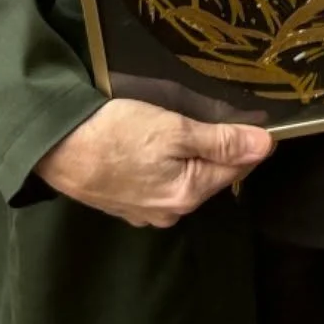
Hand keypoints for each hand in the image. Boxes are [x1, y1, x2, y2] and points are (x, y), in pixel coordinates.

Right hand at [34, 98, 272, 228]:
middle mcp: (171, 211)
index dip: (248, 140)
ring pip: (185, 178)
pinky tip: (156, 143)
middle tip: (218, 112)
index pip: (236, 167)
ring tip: (187, 124)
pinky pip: (160, 182)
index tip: (252, 114)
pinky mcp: (126, 202)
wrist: (56, 148)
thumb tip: (266, 146)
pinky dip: (166, 163)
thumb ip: (221, 140)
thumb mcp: (174, 130)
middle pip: (211, 174)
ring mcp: (146, 211)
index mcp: (188, 194)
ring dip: (192, 155)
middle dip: (219, 148)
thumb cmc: (117, 133)